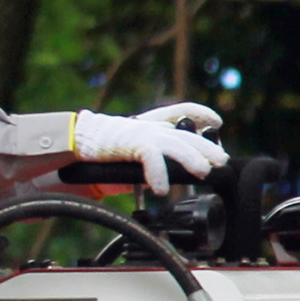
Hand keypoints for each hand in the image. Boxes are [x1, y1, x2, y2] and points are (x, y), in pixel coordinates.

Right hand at [74, 105, 229, 193]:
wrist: (77, 139)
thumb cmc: (104, 146)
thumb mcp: (135, 148)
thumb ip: (153, 157)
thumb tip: (170, 175)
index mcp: (152, 125)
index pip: (181, 111)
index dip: (201, 113)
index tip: (217, 121)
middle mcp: (152, 127)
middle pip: (187, 135)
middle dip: (207, 147)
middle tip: (222, 160)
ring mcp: (143, 134)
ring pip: (175, 145)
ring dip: (191, 159)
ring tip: (203, 171)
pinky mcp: (132, 143)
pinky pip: (151, 158)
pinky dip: (158, 174)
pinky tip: (161, 189)